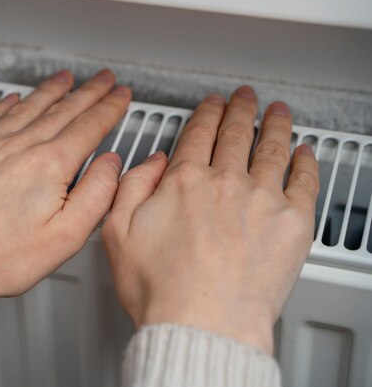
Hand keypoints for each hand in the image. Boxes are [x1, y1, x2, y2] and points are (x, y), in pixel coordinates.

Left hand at [0, 70, 128, 297]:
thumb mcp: (64, 237)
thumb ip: (96, 195)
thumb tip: (111, 164)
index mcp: (47, 166)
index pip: (88, 127)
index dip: (109, 108)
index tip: (120, 96)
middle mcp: (17, 146)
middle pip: (61, 110)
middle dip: (87, 92)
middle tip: (103, 79)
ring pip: (25, 107)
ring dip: (50, 91)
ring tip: (65, 79)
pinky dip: (5, 103)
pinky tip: (13, 97)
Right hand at [101, 86, 319, 353]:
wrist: (203, 325)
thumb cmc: (162, 290)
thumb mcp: (117, 233)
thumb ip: (131, 187)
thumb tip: (152, 162)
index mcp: (184, 182)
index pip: (198, 134)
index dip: (205, 114)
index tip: (211, 105)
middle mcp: (225, 182)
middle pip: (235, 134)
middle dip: (240, 109)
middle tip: (244, 97)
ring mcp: (262, 200)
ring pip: (272, 148)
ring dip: (275, 124)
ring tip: (278, 111)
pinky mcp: (292, 223)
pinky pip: (304, 180)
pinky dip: (306, 161)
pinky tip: (305, 152)